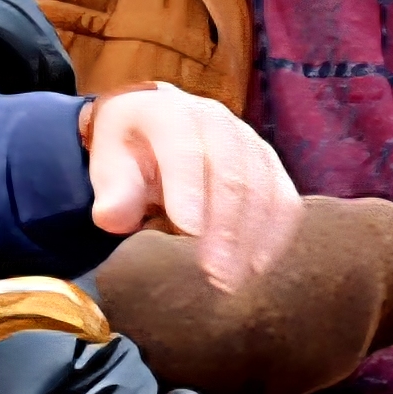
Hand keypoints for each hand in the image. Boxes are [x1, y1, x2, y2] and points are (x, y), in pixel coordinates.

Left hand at [83, 86, 300, 290]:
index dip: (189, 189)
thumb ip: (113, 189)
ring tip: (232, 282)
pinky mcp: (270, 166)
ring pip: (263, 189)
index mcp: (169, 111)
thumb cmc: (129, 153)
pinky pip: (285, 200)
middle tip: (216, 275)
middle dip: (225, 228)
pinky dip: (275, 235)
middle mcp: (215, 119)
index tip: (188, 232)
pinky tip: (258, 267)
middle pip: (231, 173)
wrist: (154, 131)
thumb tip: (113, 217)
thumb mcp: (108, 164)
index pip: (184, 148)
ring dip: (251, 239)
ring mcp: (249, 141)